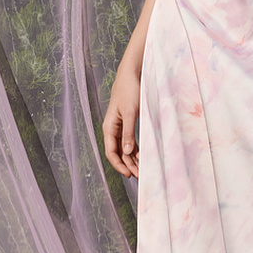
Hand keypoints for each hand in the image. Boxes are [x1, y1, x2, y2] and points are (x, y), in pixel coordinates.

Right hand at [103, 63, 141, 177]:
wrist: (131, 75)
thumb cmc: (129, 91)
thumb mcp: (131, 113)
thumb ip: (128, 133)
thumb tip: (127, 152)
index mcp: (109, 127)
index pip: (111, 152)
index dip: (119, 165)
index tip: (129, 175)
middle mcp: (113, 129)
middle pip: (118, 153)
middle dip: (128, 165)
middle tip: (140, 176)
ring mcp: (120, 127)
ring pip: (124, 148)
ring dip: (132, 159)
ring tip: (143, 170)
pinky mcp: (127, 123)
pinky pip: (130, 141)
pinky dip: (135, 150)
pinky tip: (142, 157)